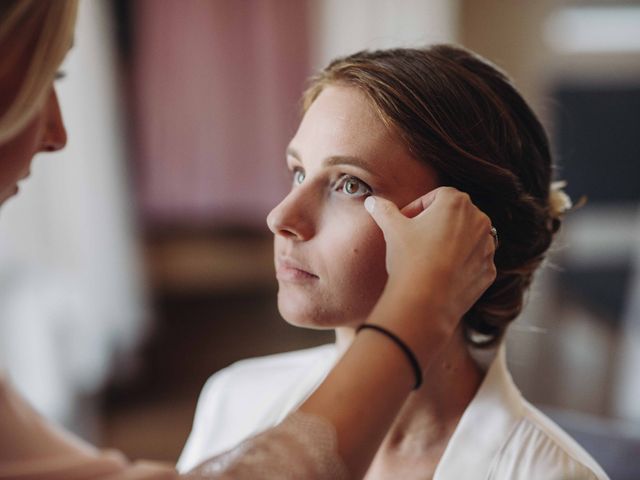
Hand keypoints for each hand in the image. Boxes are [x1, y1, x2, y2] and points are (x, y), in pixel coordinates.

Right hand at [364, 187, 495, 364]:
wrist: (426, 301)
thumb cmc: (410, 258)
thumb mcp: (392, 228)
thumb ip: (383, 209)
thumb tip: (372, 201)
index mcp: (457, 202)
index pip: (436, 196)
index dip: (417, 208)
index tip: (405, 222)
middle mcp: (479, 220)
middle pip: (454, 215)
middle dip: (436, 223)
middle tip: (415, 238)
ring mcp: (487, 247)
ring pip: (466, 237)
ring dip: (450, 242)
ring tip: (428, 257)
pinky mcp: (488, 270)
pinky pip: (473, 261)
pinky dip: (460, 264)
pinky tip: (441, 273)